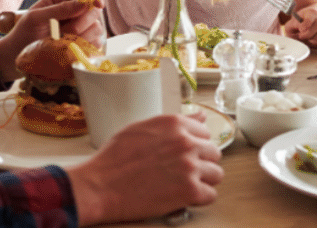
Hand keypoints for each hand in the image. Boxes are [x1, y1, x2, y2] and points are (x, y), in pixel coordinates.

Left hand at [0, 0, 107, 81]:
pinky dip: (86, 47)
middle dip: (84, 20)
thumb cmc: (23, 33)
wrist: (17, 57)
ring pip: (97, 28)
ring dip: (83, 36)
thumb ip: (58, 9)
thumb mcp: (36, 18)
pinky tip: (72, 50)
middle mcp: (73, 12)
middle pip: (94, 10)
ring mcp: (80, 29)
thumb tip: (83, 3)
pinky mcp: (83, 44)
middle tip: (69, 30)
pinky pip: (95, 44)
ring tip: (64, 42)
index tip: (98, 5)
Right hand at [66, 113, 223, 224]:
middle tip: (184, 172)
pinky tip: (184, 197)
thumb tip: (200, 117)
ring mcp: (189, 167)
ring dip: (203, 180)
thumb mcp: (141, 128)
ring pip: (216, 174)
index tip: (186, 154)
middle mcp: (186, 142)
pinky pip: (211, 195)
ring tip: (184, 185)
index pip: (204, 132)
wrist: (100, 186)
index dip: (194, 145)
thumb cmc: (114, 159)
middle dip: (201, 162)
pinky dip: (199, 199)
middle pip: (213, 153)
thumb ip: (174, 123)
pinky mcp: (189, 191)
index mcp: (175, 124)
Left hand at [285, 6, 316, 49]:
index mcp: (311, 12)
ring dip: (316, 39)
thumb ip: (293, 25)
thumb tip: (301, 26)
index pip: (312, 13)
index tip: (301, 30)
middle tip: (303, 37)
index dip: (306, 23)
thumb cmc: (298, 29)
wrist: (307, 31)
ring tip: (310, 40)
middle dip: (309, 33)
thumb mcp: (291, 26)